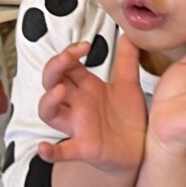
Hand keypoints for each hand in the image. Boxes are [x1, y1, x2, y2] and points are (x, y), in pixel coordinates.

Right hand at [38, 36, 147, 178]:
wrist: (141, 148)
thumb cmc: (128, 118)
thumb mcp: (129, 85)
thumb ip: (127, 60)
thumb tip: (129, 34)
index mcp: (86, 88)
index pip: (66, 65)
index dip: (69, 52)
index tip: (86, 45)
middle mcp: (77, 105)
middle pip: (51, 83)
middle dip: (54, 68)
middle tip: (66, 58)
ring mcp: (78, 126)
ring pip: (49, 112)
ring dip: (49, 100)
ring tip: (61, 90)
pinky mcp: (84, 147)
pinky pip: (63, 151)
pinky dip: (51, 152)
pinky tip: (44, 148)